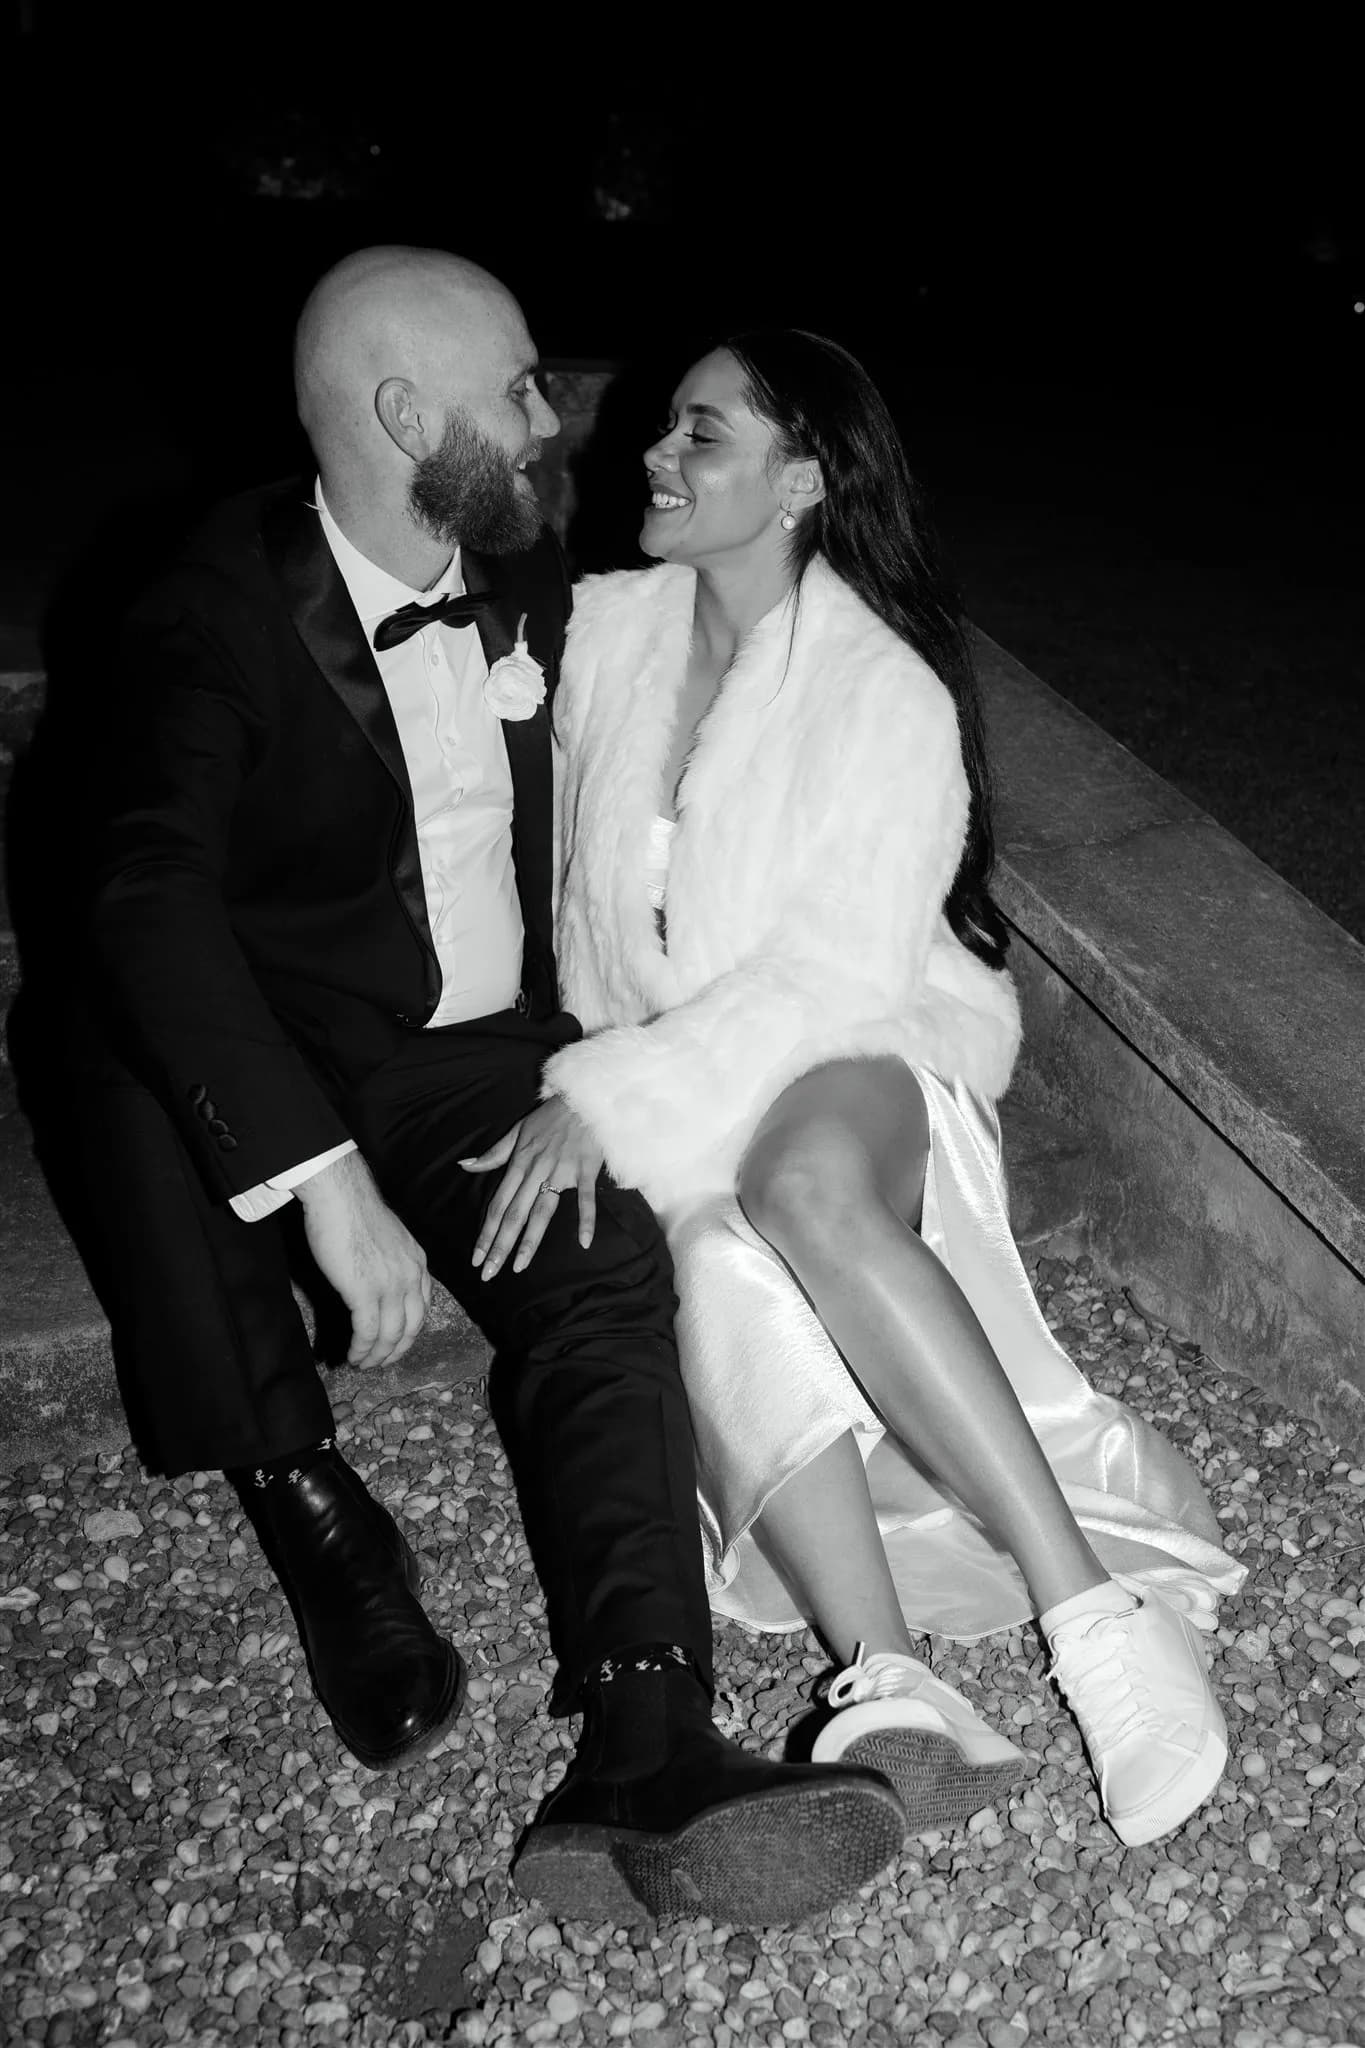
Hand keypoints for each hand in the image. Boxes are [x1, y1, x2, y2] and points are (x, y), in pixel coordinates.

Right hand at [294, 1151, 430, 1369]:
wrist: (340, 1196)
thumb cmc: (356, 1210)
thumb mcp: (390, 1238)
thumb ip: (392, 1261)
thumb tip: (379, 1279)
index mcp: (418, 1263)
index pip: (422, 1308)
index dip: (409, 1331)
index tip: (396, 1343)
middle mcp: (411, 1276)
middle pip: (412, 1328)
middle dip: (396, 1351)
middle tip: (380, 1363)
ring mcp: (389, 1285)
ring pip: (390, 1335)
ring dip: (376, 1356)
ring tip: (363, 1364)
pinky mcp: (364, 1292)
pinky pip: (367, 1331)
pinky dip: (361, 1349)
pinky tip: (353, 1356)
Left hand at [461, 1095, 604, 1279]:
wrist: (582, 1098)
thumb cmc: (550, 1116)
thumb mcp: (517, 1131)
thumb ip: (493, 1154)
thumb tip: (465, 1165)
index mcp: (519, 1163)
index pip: (498, 1205)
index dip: (486, 1232)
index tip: (476, 1257)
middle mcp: (536, 1171)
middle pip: (514, 1214)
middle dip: (499, 1245)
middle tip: (489, 1273)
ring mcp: (561, 1172)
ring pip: (542, 1211)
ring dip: (530, 1241)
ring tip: (518, 1266)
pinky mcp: (585, 1170)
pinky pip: (585, 1199)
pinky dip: (585, 1219)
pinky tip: (583, 1243)